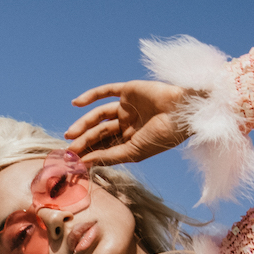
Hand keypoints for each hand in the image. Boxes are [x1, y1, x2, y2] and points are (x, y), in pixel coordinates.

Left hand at [64, 80, 190, 166]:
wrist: (184, 112)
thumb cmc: (163, 136)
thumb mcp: (133, 151)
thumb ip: (108, 156)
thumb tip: (83, 163)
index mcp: (131, 141)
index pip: (105, 147)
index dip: (89, 153)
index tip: (73, 162)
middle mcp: (128, 124)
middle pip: (99, 132)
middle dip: (83, 141)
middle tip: (69, 149)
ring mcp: (127, 107)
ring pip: (99, 115)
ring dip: (83, 124)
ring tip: (71, 134)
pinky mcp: (128, 91)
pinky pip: (105, 92)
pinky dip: (90, 96)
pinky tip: (76, 104)